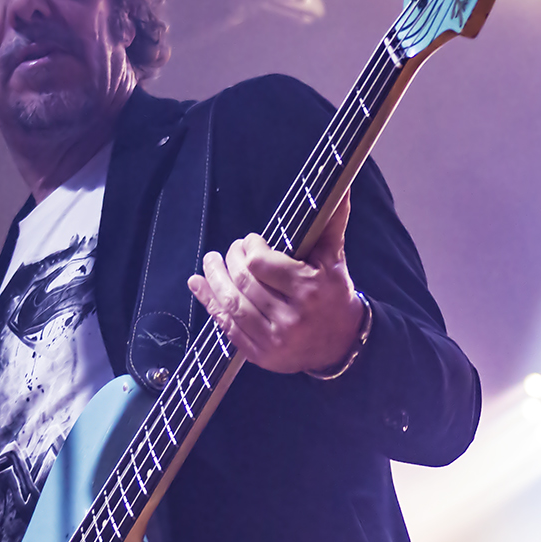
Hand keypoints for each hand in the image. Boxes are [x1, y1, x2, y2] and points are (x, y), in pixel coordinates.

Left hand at [188, 190, 365, 374]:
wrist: (342, 345)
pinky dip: (209, 303)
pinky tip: (198, 285)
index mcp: (308, 289)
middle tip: (230, 251)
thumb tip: (339, 187)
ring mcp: (273, 339)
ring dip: (213, 279)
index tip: (251, 241)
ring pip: (231, 304)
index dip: (249, 248)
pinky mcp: (260, 355)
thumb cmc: (334, 294)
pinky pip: (227, 326)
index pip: (260, 263)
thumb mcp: (335, 258)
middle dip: (230, 260)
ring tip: (209, 262)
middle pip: (243, 282)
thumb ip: (332, 222)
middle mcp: (290, 317)